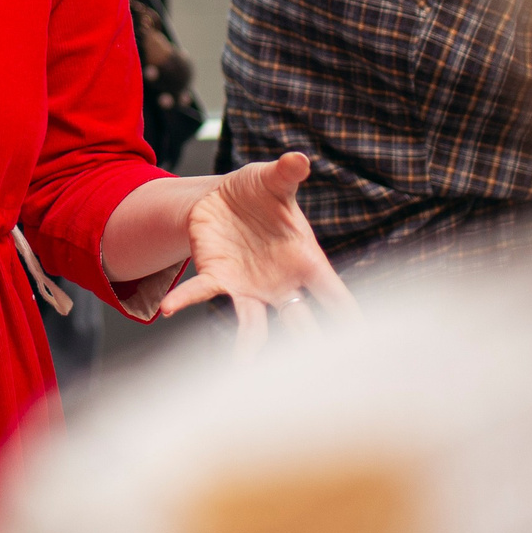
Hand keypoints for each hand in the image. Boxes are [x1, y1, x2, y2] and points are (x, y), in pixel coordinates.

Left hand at [158, 152, 356, 349]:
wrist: (225, 197)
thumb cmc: (261, 192)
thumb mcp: (273, 180)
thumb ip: (287, 173)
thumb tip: (298, 159)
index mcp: (305, 261)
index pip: (334, 296)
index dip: (349, 319)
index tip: (364, 345)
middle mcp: (281, 283)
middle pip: (300, 322)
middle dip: (308, 344)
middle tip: (318, 374)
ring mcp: (250, 287)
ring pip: (254, 323)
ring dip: (248, 343)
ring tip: (243, 364)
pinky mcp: (218, 278)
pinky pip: (202, 292)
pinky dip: (186, 300)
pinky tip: (168, 308)